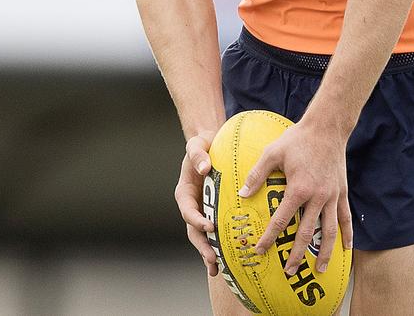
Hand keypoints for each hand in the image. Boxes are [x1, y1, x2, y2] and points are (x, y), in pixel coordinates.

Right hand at [174, 131, 218, 275]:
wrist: (211, 146)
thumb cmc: (203, 145)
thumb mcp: (197, 145)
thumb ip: (198, 155)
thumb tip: (204, 167)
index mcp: (184, 192)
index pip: (187, 210)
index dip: (196, 220)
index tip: (208, 226)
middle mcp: (192, 206)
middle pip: (194, 231)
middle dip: (202, 246)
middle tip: (212, 258)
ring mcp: (202, 212)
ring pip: (203, 237)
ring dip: (209, 253)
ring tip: (218, 269)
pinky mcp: (214, 214)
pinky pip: (216, 233)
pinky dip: (219, 247)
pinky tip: (228, 263)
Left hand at [238, 120, 352, 275]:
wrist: (327, 127)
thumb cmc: (297, 139)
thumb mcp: (273, 152)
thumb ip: (257, 174)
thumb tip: (242, 193)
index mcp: (298, 189)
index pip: (281, 220)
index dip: (269, 237)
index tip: (259, 251)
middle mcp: (317, 197)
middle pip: (306, 233)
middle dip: (297, 254)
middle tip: (288, 271)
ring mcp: (332, 196)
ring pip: (329, 231)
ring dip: (325, 253)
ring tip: (319, 270)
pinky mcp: (342, 192)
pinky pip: (346, 217)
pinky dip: (348, 234)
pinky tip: (347, 250)